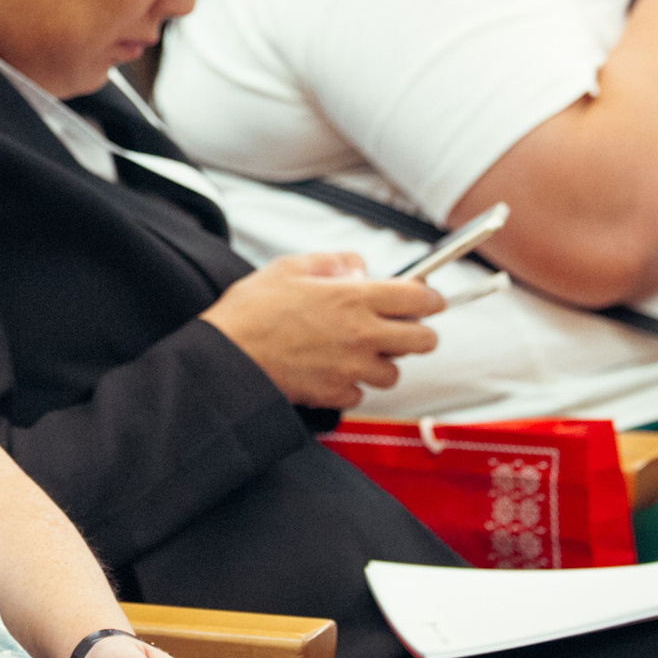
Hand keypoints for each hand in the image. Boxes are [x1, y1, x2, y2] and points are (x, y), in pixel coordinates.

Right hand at [201, 253, 443, 408]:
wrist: (227, 358)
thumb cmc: (252, 311)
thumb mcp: (289, 267)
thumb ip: (332, 262)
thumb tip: (359, 268)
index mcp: (353, 298)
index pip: (419, 298)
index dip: (430, 298)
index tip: (429, 300)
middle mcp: (361, 335)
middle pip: (423, 341)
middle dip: (419, 333)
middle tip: (403, 328)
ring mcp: (351, 368)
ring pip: (394, 373)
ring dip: (382, 362)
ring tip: (357, 351)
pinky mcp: (336, 394)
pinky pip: (361, 393)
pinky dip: (352, 384)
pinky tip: (332, 370)